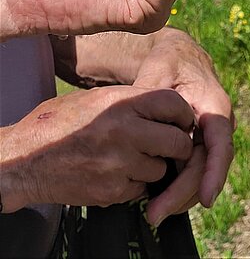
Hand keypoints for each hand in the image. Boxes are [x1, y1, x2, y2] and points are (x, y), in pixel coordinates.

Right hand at [0, 87, 193, 212]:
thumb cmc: (61, 122)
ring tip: (133, 157)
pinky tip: (117, 172)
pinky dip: (135, 183)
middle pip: (177, 141)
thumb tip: (167, 107)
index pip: (173, 103)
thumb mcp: (98, 98)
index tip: (181, 120)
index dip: (182, 113)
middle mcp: (124, 131)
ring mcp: (119, 164)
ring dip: (154, 166)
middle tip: (170, 145)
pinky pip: (141, 188)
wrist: (27, 159)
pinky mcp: (112, 191)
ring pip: (161, 169)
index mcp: (121, 102)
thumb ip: (132, 101)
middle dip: (177, 145)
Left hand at [131, 28, 233, 225]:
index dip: (214, 172)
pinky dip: (177, 186)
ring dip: (180, 196)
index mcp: (215, 105)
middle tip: (155, 214)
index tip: (206, 199)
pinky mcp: (198, 145)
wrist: (180, 56)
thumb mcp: (159, 70)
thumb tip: (139, 119)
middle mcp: (218, 125)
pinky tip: (155, 198)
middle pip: (207, 168)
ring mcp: (209, 137)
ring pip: (201, 175)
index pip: (220, 144)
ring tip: (153, 213)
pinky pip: (192, 170)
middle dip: (184, 194)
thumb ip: (150, 95)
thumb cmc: (169, 62)